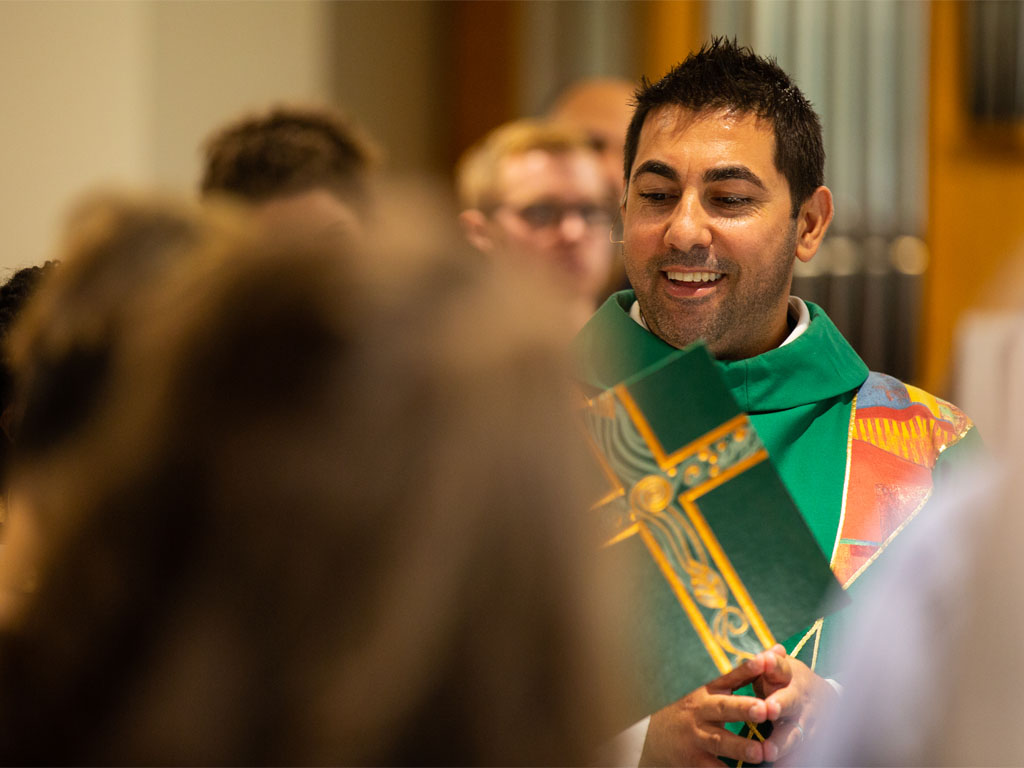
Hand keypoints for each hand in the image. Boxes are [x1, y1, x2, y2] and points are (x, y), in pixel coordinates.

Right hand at [639, 650, 781, 766]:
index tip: (763, 661)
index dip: (745, 668)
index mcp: (707, 689)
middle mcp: (700, 710)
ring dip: (740, 746)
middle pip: (723, 708)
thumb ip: (744, 672)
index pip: (728, 675)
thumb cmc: (692, 707)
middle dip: (742, 709)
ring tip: (760, 751)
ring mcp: (696, 736)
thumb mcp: (711, 687)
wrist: (657, 737)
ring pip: (720, 741)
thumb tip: (779, 649)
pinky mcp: (694, 760)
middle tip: (763, 710)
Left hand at [756, 645, 837, 763]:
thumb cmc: (788, 681)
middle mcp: (798, 698)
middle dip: (779, 705)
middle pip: (789, 701)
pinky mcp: (809, 742)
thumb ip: (770, 661)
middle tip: (767, 709)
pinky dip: (792, 762)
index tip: (764, 660)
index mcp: (788, 676)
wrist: (826, 701)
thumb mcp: (781, 667)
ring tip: (768, 752)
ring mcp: (805, 722)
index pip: (780, 667)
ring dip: (781, 743)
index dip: (773, 663)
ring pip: (795, 733)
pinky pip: (801, 753)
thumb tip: (767, 650)